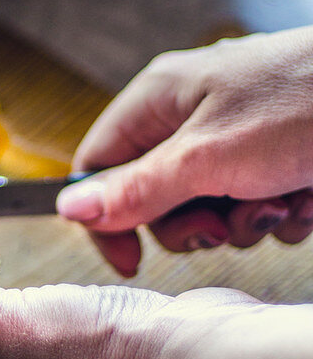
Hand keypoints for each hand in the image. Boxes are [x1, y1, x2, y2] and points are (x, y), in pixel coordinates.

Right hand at [56, 28, 312, 274]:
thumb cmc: (302, 103)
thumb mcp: (207, 157)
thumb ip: (137, 189)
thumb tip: (69, 209)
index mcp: (159, 99)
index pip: (97, 165)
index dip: (105, 216)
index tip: (129, 260)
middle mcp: (192, 116)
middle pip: (154, 196)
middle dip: (192, 222)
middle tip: (222, 224)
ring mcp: (236, 137)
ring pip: (209, 208)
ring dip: (244, 220)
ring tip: (276, 200)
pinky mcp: (276, 157)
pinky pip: (255, 206)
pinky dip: (279, 213)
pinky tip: (302, 196)